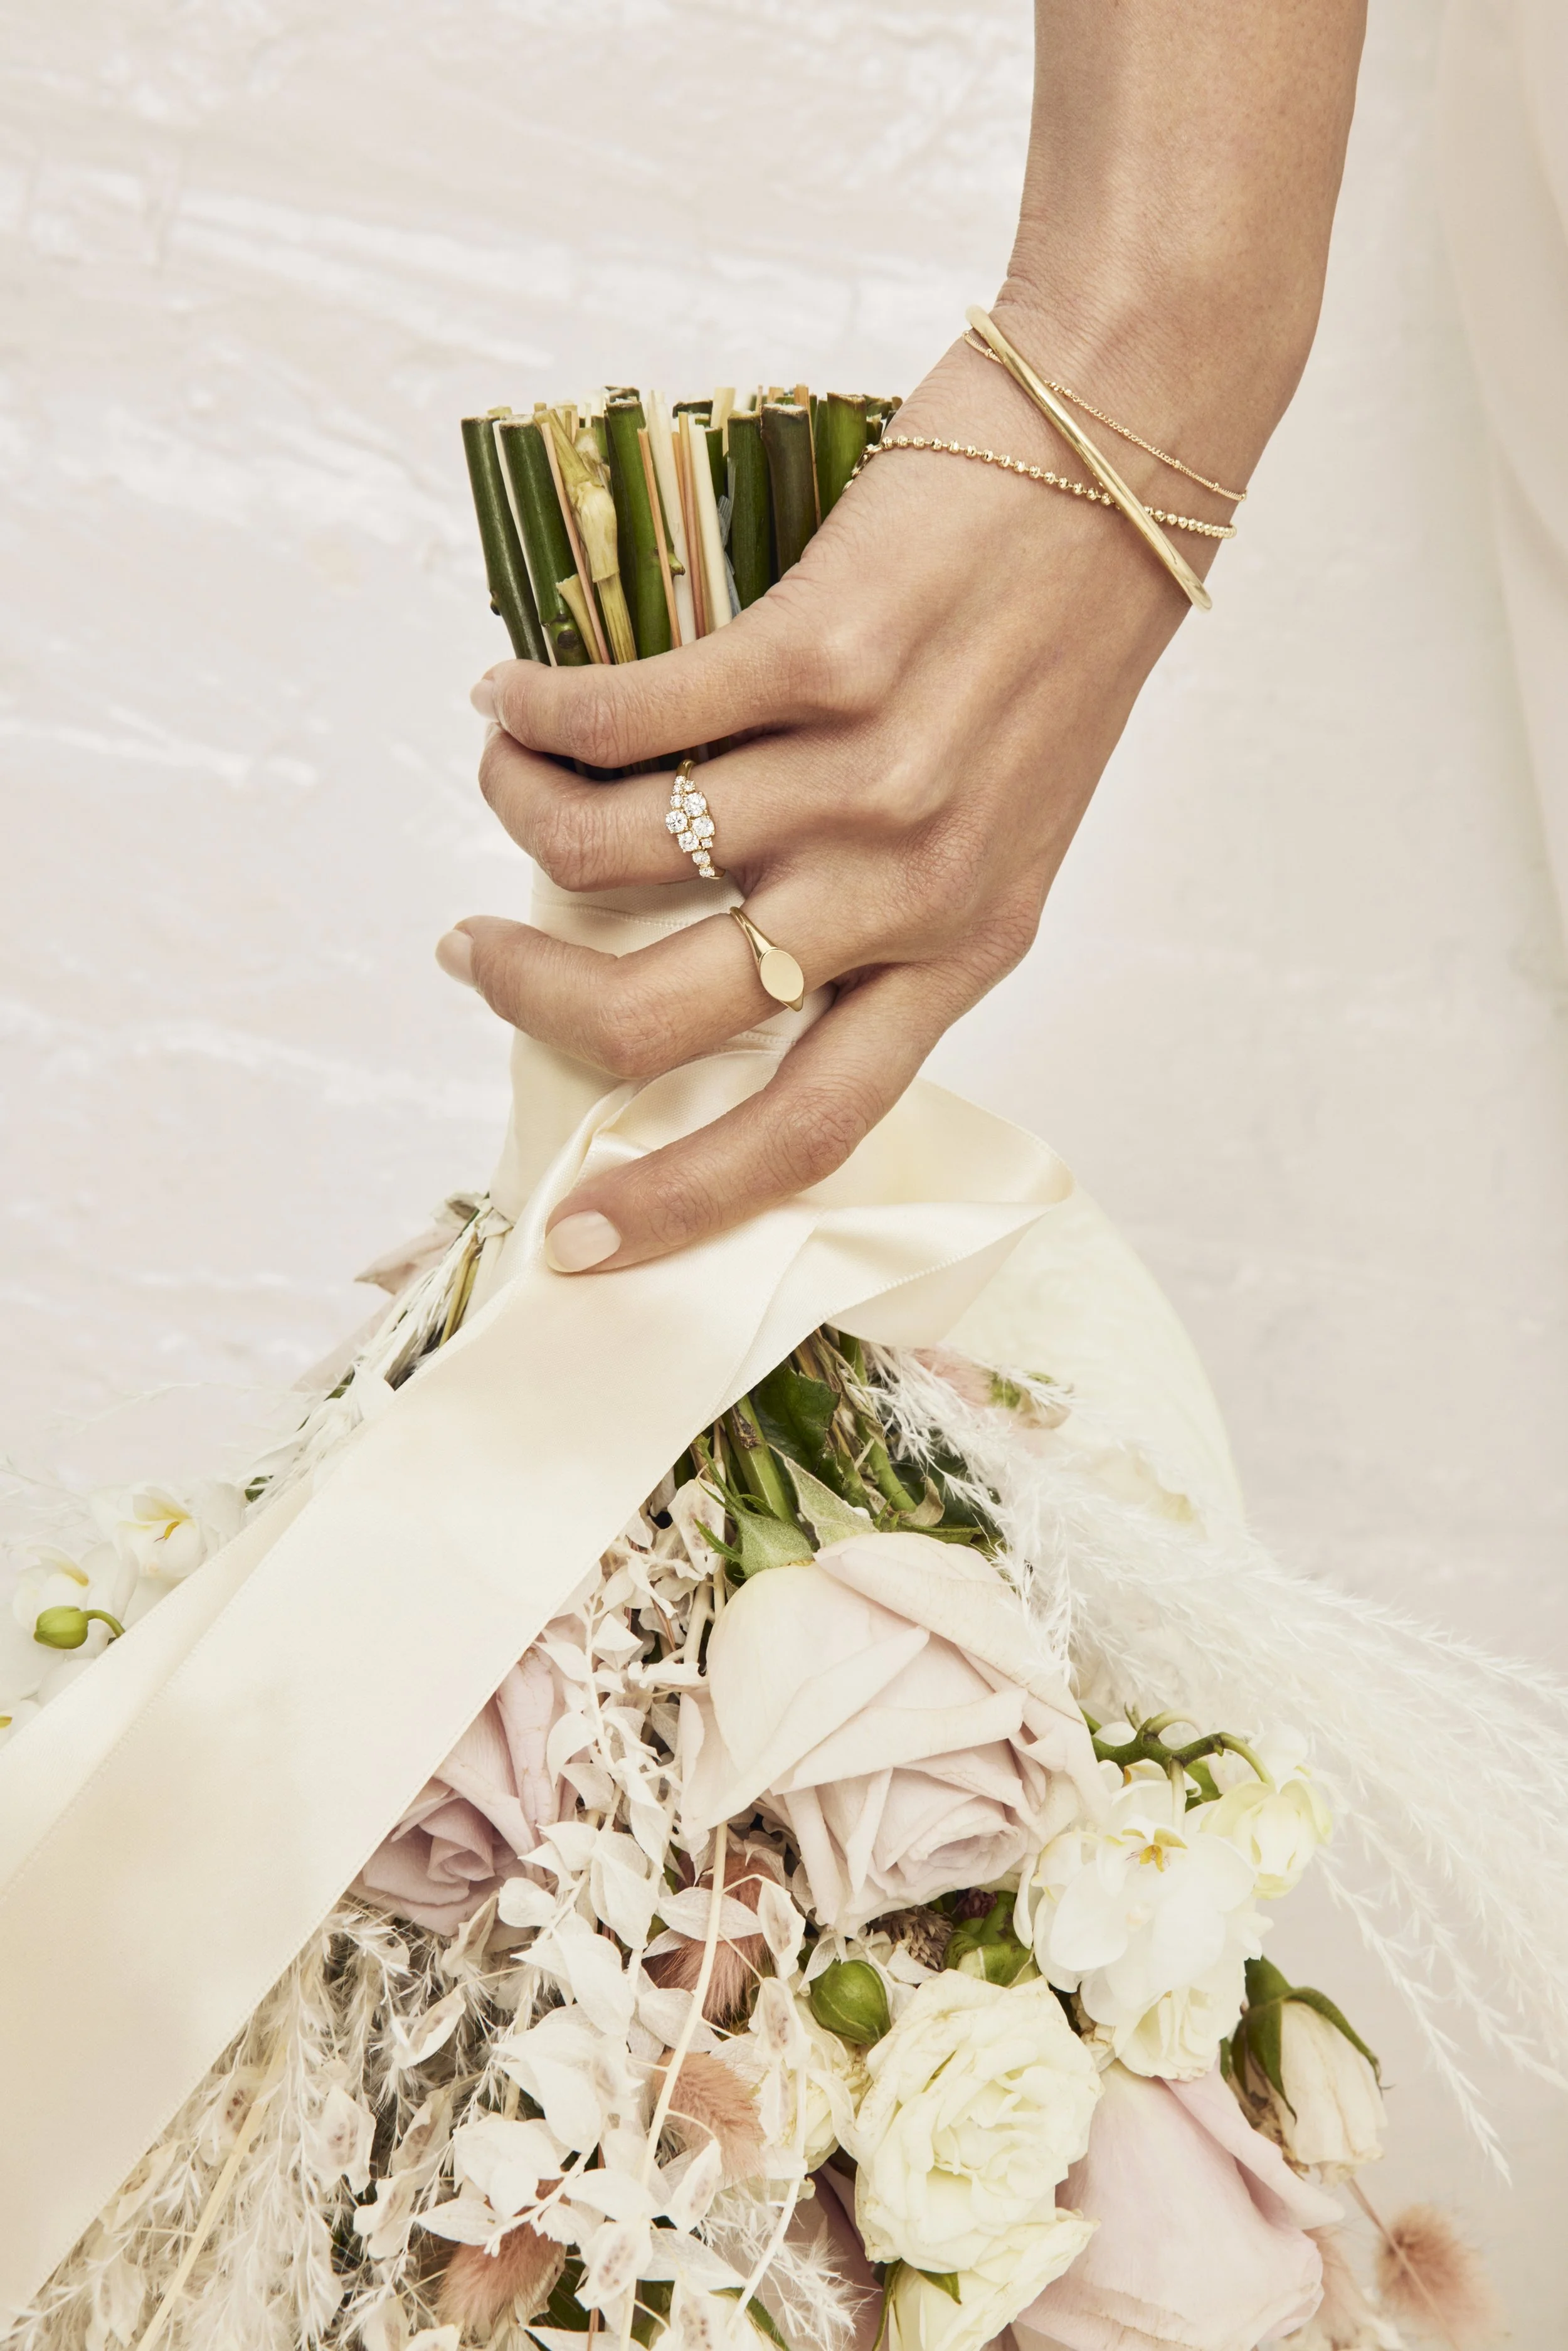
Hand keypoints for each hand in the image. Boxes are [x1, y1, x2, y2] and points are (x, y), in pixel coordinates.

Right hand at [439, 0, 1363, 1272]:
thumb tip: (692, 951)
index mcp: (965, 952)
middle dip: (533, 1003)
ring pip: (614, 855)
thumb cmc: (1049, 643)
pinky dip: (536, 715)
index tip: (582, 1239)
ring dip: (519, 819)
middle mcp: (913, 889)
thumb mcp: (993, 828)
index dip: (682, 1202)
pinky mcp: (819, 654)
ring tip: (505, 772)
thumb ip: (875, 915)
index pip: (810, 1127)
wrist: (1127, 453)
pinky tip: (510, 696)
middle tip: (476, 955)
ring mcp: (865, 776)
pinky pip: (621, 721)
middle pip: (669, 1019)